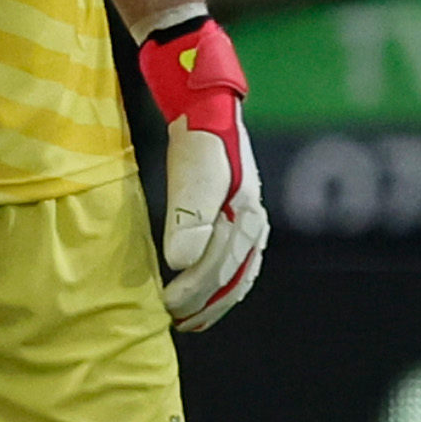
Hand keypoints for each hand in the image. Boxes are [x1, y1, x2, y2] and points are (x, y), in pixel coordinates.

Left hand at [134, 14, 267, 331]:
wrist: (207, 101)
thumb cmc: (199, 134)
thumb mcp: (192, 171)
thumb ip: (188, 217)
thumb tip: (180, 264)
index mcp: (247, 214)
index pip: (222, 268)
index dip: (195, 293)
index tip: (166, 307)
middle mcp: (255, 219)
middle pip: (234, 275)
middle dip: (206, 302)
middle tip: (172, 320)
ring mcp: (252, 216)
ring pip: (240, 271)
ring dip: (218, 298)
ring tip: (193, 320)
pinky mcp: (242, 212)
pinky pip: (241, 259)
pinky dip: (227, 282)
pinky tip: (211, 291)